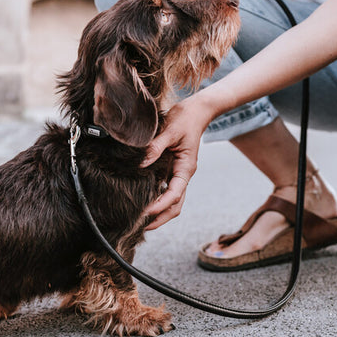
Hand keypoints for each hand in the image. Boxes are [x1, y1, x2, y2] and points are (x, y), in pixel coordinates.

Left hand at [141, 95, 213, 229]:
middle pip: (175, 205)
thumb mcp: (169, 130)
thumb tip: (140, 164)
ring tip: (139, 219)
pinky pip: (165, 189)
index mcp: (186, 168)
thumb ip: (155, 147)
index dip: (160, 206)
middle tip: (140, 227)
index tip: (145, 212)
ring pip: (171, 200)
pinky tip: (142, 201)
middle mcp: (183, 174)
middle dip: (160, 218)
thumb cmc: (186, 118)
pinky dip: (156, 199)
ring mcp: (178, 173)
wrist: (197, 110)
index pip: (175, 194)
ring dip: (158, 212)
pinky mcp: (172, 169)